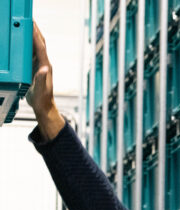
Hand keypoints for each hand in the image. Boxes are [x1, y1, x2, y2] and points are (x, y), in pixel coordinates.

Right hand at [26, 22, 64, 140]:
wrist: (43, 107)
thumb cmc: (43, 99)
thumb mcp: (40, 89)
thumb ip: (42, 78)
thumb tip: (44, 68)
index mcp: (45, 66)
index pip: (39, 46)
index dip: (35, 34)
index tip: (30, 23)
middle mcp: (43, 63)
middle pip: (39, 43)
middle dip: (34, 30)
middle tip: (27, 19)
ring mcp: (39, 65)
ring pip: (34, 46)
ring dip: (30, 35)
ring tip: (24, 25)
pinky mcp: (34, 68)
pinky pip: (30, 53)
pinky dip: (26, 44)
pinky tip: (21, 41)